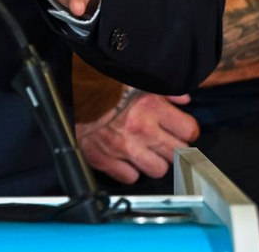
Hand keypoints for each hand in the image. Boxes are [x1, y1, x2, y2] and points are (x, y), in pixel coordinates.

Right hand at [75, 88, 198, 183]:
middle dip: (173, 147)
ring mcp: (124, 148)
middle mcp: (140, 129)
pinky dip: (130, 170)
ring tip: (145, 149)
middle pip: (177, 153)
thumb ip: (165, 91)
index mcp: (150, 106)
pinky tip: (126, 156)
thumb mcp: (136, 80)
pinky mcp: (106, 160)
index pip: (189, 130)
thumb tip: (184, 100)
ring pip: (158, 170)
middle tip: (163, 140)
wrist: (70, 94)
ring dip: (154, 162)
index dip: (186, 130)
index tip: (180, 129)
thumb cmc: (103, 86)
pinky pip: (131, 177)